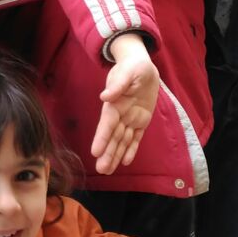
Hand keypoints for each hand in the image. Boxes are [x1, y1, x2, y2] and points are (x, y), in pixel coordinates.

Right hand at [93, 33, 159, 174]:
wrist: (142, 66)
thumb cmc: (132, 67)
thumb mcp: (127, 72)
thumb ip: (117, 85)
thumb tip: (105, 97)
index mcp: (114, 104)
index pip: (107, 124)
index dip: (102, 138)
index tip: (95, 152)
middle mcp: (120, 115)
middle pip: (113, 137)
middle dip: (107, 153)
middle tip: (101, 170)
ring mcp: (131, 119)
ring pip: (122, 140)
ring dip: (116, 155)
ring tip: (107, 170)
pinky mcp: (141, 120)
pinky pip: (136, 137)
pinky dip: (131, 149)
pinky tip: (126, 162)